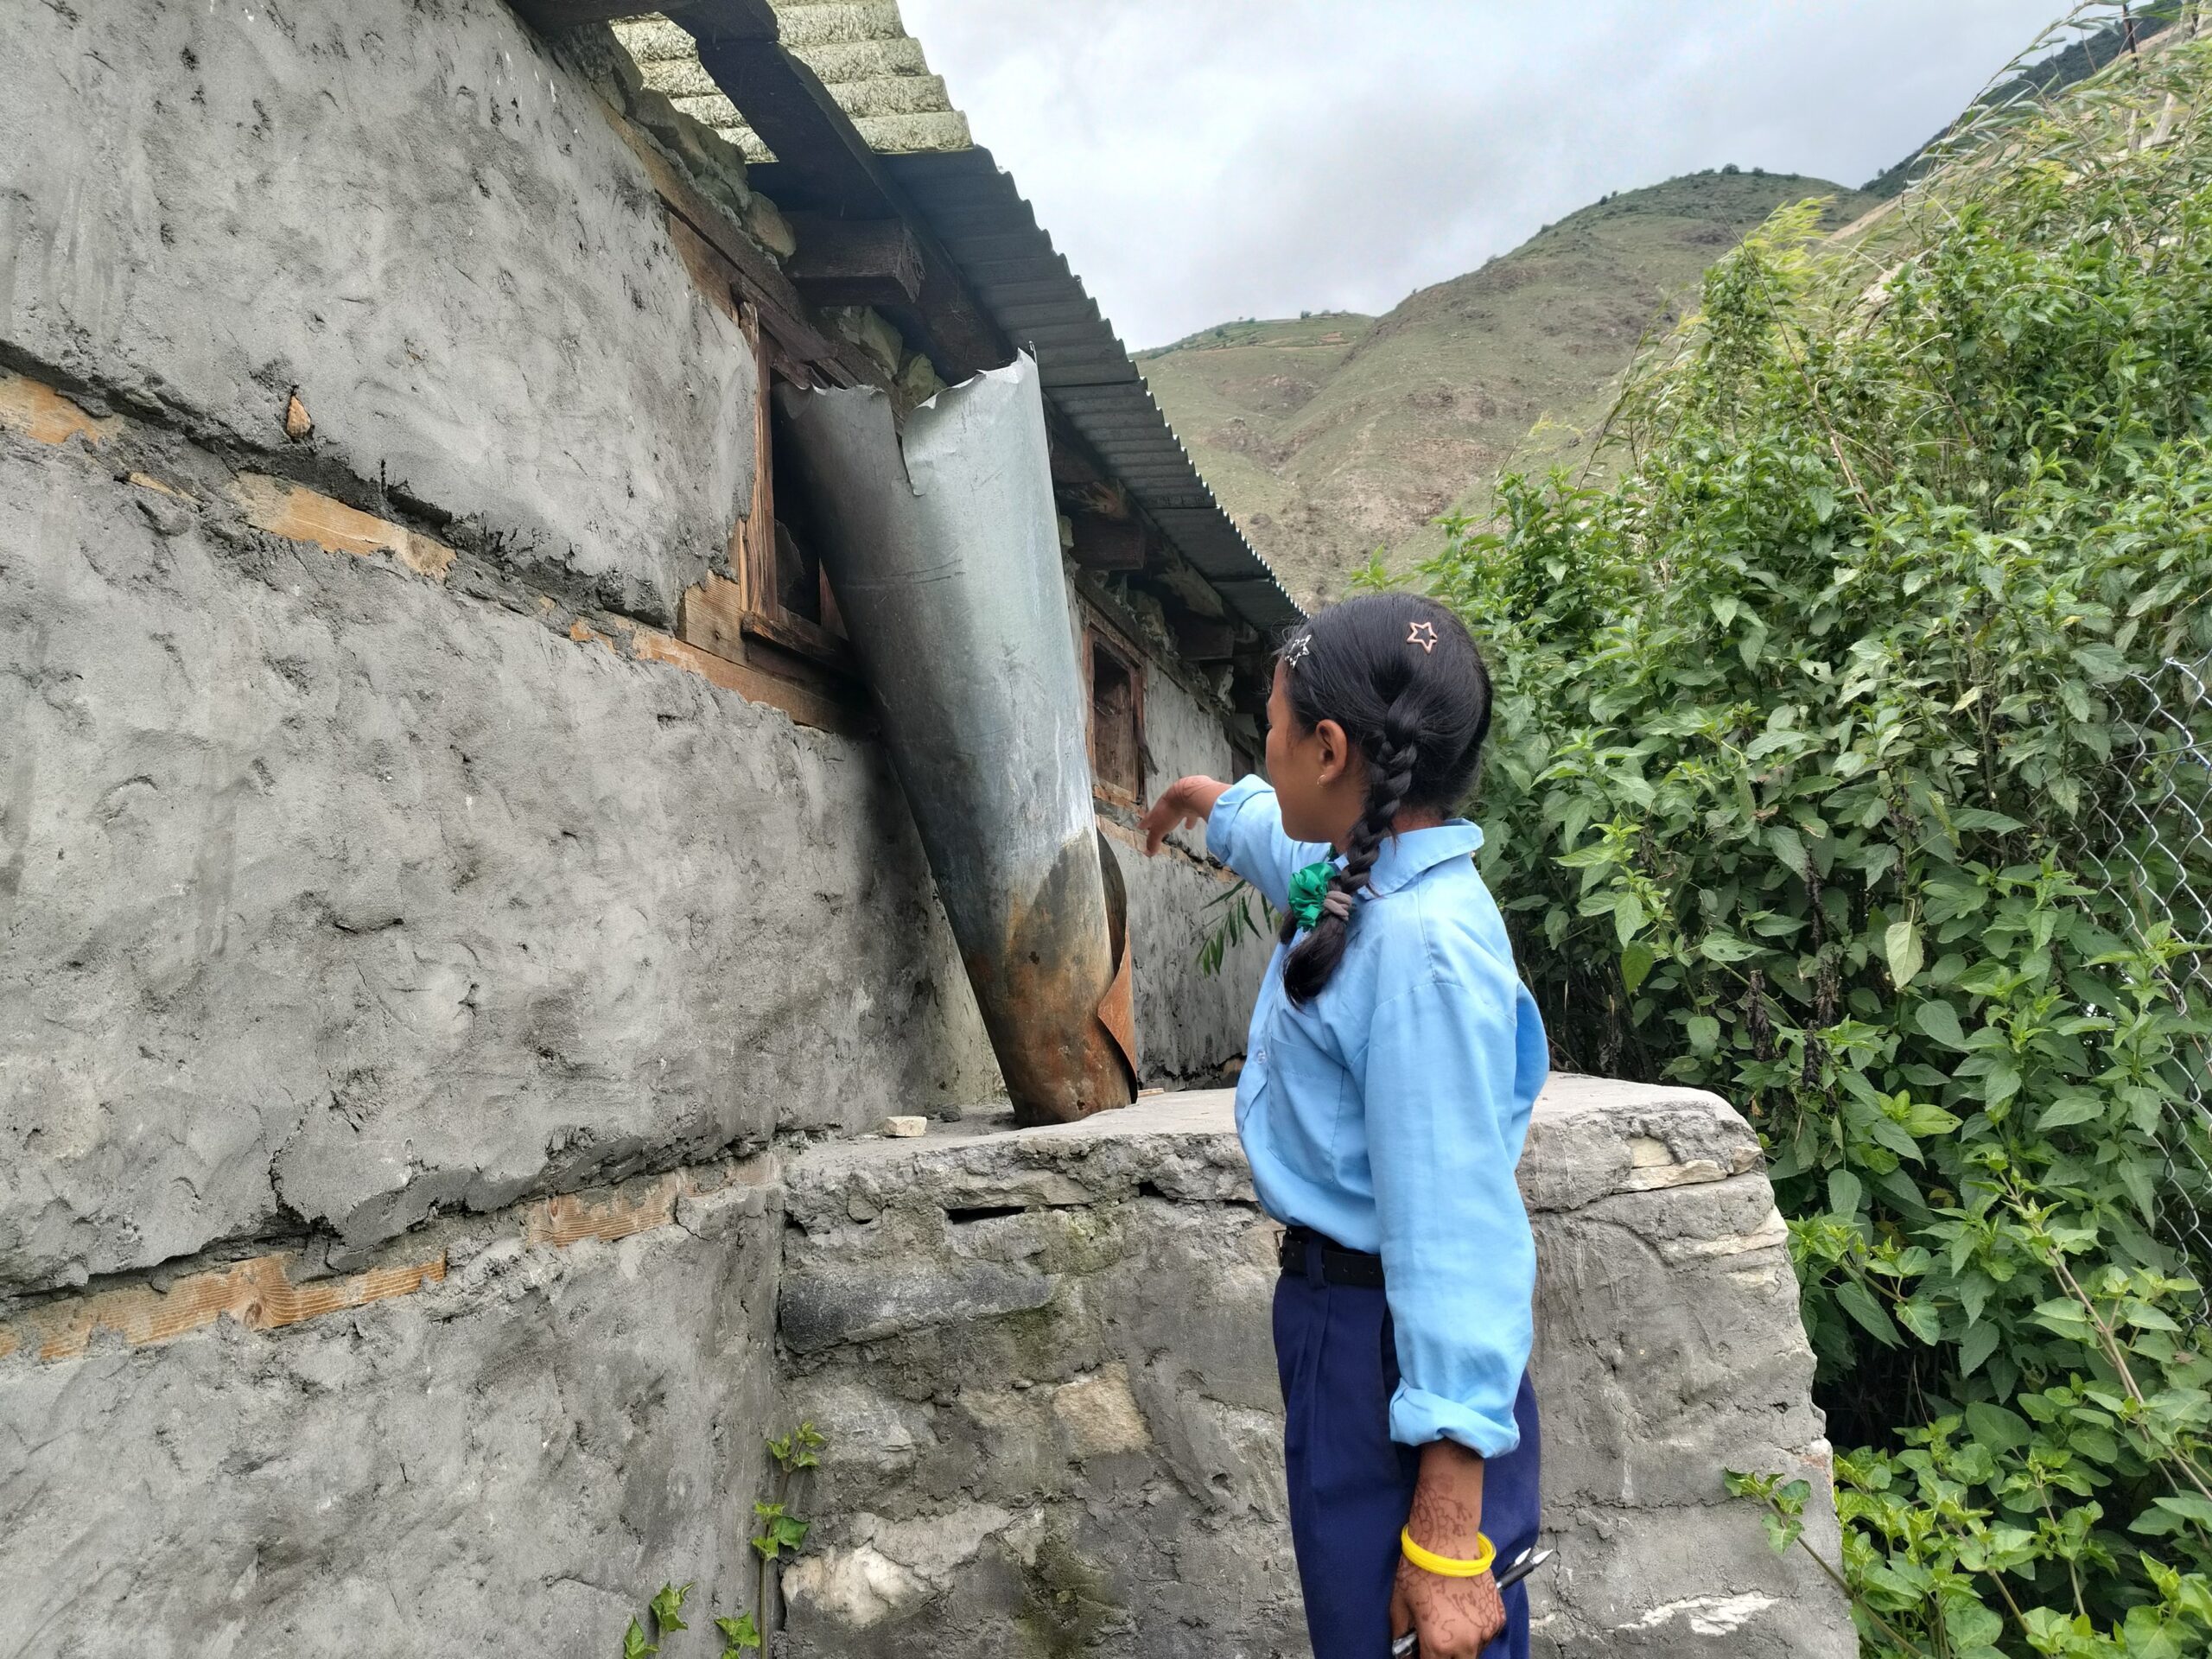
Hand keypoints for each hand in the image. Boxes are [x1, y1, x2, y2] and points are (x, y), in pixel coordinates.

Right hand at [1137, 774, 1230, 855]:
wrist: (1189, 792)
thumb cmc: (1172, 809)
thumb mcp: (1160, 829)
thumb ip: (1154, 841)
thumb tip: (1147, 853)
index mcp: (1157, 810)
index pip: (1149, 818)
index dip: (1144, 824)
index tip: (1140, 826)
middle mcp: (1168, 804)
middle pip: (1163, 812)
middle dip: (1161, 818)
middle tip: (1160, 822)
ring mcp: (1182, 800)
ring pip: (1179, 810)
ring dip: (1179, 817)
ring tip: (1186, 826)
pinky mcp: (1195, 800)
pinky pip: (1193, 810)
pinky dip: (1193, 816)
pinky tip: (1196, 819)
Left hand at [1390, 1440, 1503, 1656]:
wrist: (1447, 1542)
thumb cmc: (1419, 1571)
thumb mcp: (1399, 1604)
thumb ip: (1401, 1633)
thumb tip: (1402, 1648)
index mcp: (1439, 1645)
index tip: (1418, 1650)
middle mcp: (1466, 1644)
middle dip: (1444, 1657)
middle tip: (1434, 1641)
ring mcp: (1485, 1632)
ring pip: (1474, 1652)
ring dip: (1462, 1646)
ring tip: (1450, 1623)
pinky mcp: (1498, 1617)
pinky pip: (1487, 1634)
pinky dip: (1477, 1631)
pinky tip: (1465, 1612)